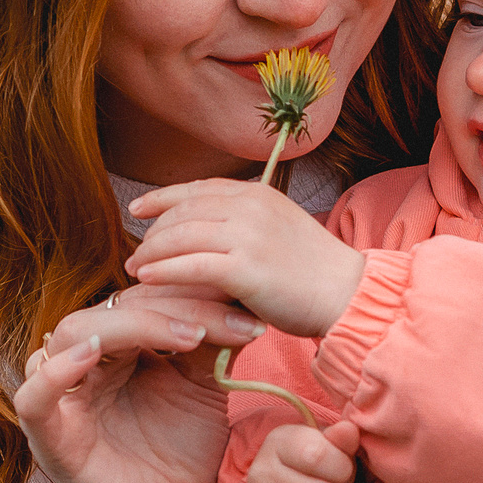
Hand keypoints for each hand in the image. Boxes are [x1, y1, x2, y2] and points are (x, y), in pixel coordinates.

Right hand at [15, 289, 264, 482]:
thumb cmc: (185, 461)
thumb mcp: (203, 390)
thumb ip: (211, 342)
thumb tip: (240, 288)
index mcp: (118, 350)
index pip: (144, 299)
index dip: (194, 296)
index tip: (248, 307)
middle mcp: (85, 367)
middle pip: (115, 309)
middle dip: (177, 307)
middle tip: (230, 321)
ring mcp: (65, 402)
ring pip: (74, 335)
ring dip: (132, 327)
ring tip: (187, 336)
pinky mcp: (52, 441)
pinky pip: (34, 398)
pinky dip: (55, 373)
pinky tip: (95, 356)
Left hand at [125, 178, 367, 336]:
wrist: (347, 294)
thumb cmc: (314, 271)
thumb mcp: (279, 228)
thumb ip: (246, 222)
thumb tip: (206, 228)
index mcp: (259, 193)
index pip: (198, 188)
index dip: (162, 197)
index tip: (138, 208)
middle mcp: (251, 206)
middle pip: (183, 210)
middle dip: (153, 230)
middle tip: (137, 250)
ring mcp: (248, 235)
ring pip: (180, 235)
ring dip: (150, 252)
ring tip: (134, 267)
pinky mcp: (245, 268)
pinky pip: (190, 266)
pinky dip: (163, 271)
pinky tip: (147, 279)